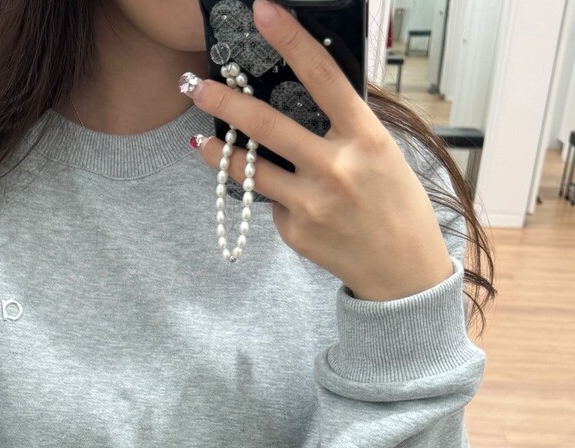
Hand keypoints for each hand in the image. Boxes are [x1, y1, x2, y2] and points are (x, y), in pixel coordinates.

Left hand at [183, 0, 453, 300]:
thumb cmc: (396, 206)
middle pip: (266, 124)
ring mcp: (311, 203)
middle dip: (225, 101)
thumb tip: (308, 95)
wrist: (401, 273)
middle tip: (195, 85)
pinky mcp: (295, 232)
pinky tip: (293, 201)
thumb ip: (346, 126)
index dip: (290, 39)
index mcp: (365, 138)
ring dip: (221, 151)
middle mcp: (335, 167)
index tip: (263, 12)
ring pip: (251, 169)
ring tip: (201, 137)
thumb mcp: (384, 155)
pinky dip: (274, 195)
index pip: (322, 76)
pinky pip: (272, 202)